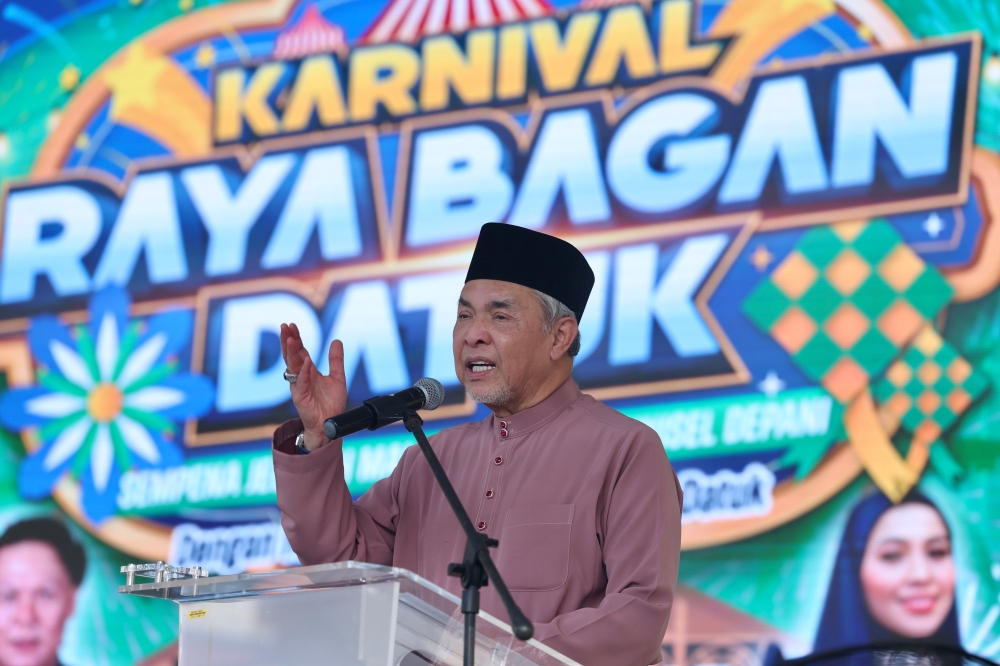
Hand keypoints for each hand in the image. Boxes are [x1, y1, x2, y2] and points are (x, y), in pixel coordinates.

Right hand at [280, 323, 346, 450]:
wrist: (331, 423)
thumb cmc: (331, 403)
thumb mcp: (337, 377)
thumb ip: (336, 360)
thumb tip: (336, 341)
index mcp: (308, 371)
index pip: (300, 351)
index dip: (296, 338)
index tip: (292, 325)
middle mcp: (301, 377)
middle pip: (292, 355)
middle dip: (288, 340)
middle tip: (285, 326)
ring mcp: (299, 386)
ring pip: (293, 366)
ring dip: (291, 352)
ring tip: (289, 338)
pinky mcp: (300, 397)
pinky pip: (301, 381)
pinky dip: (303, 370)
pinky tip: (305, 360)